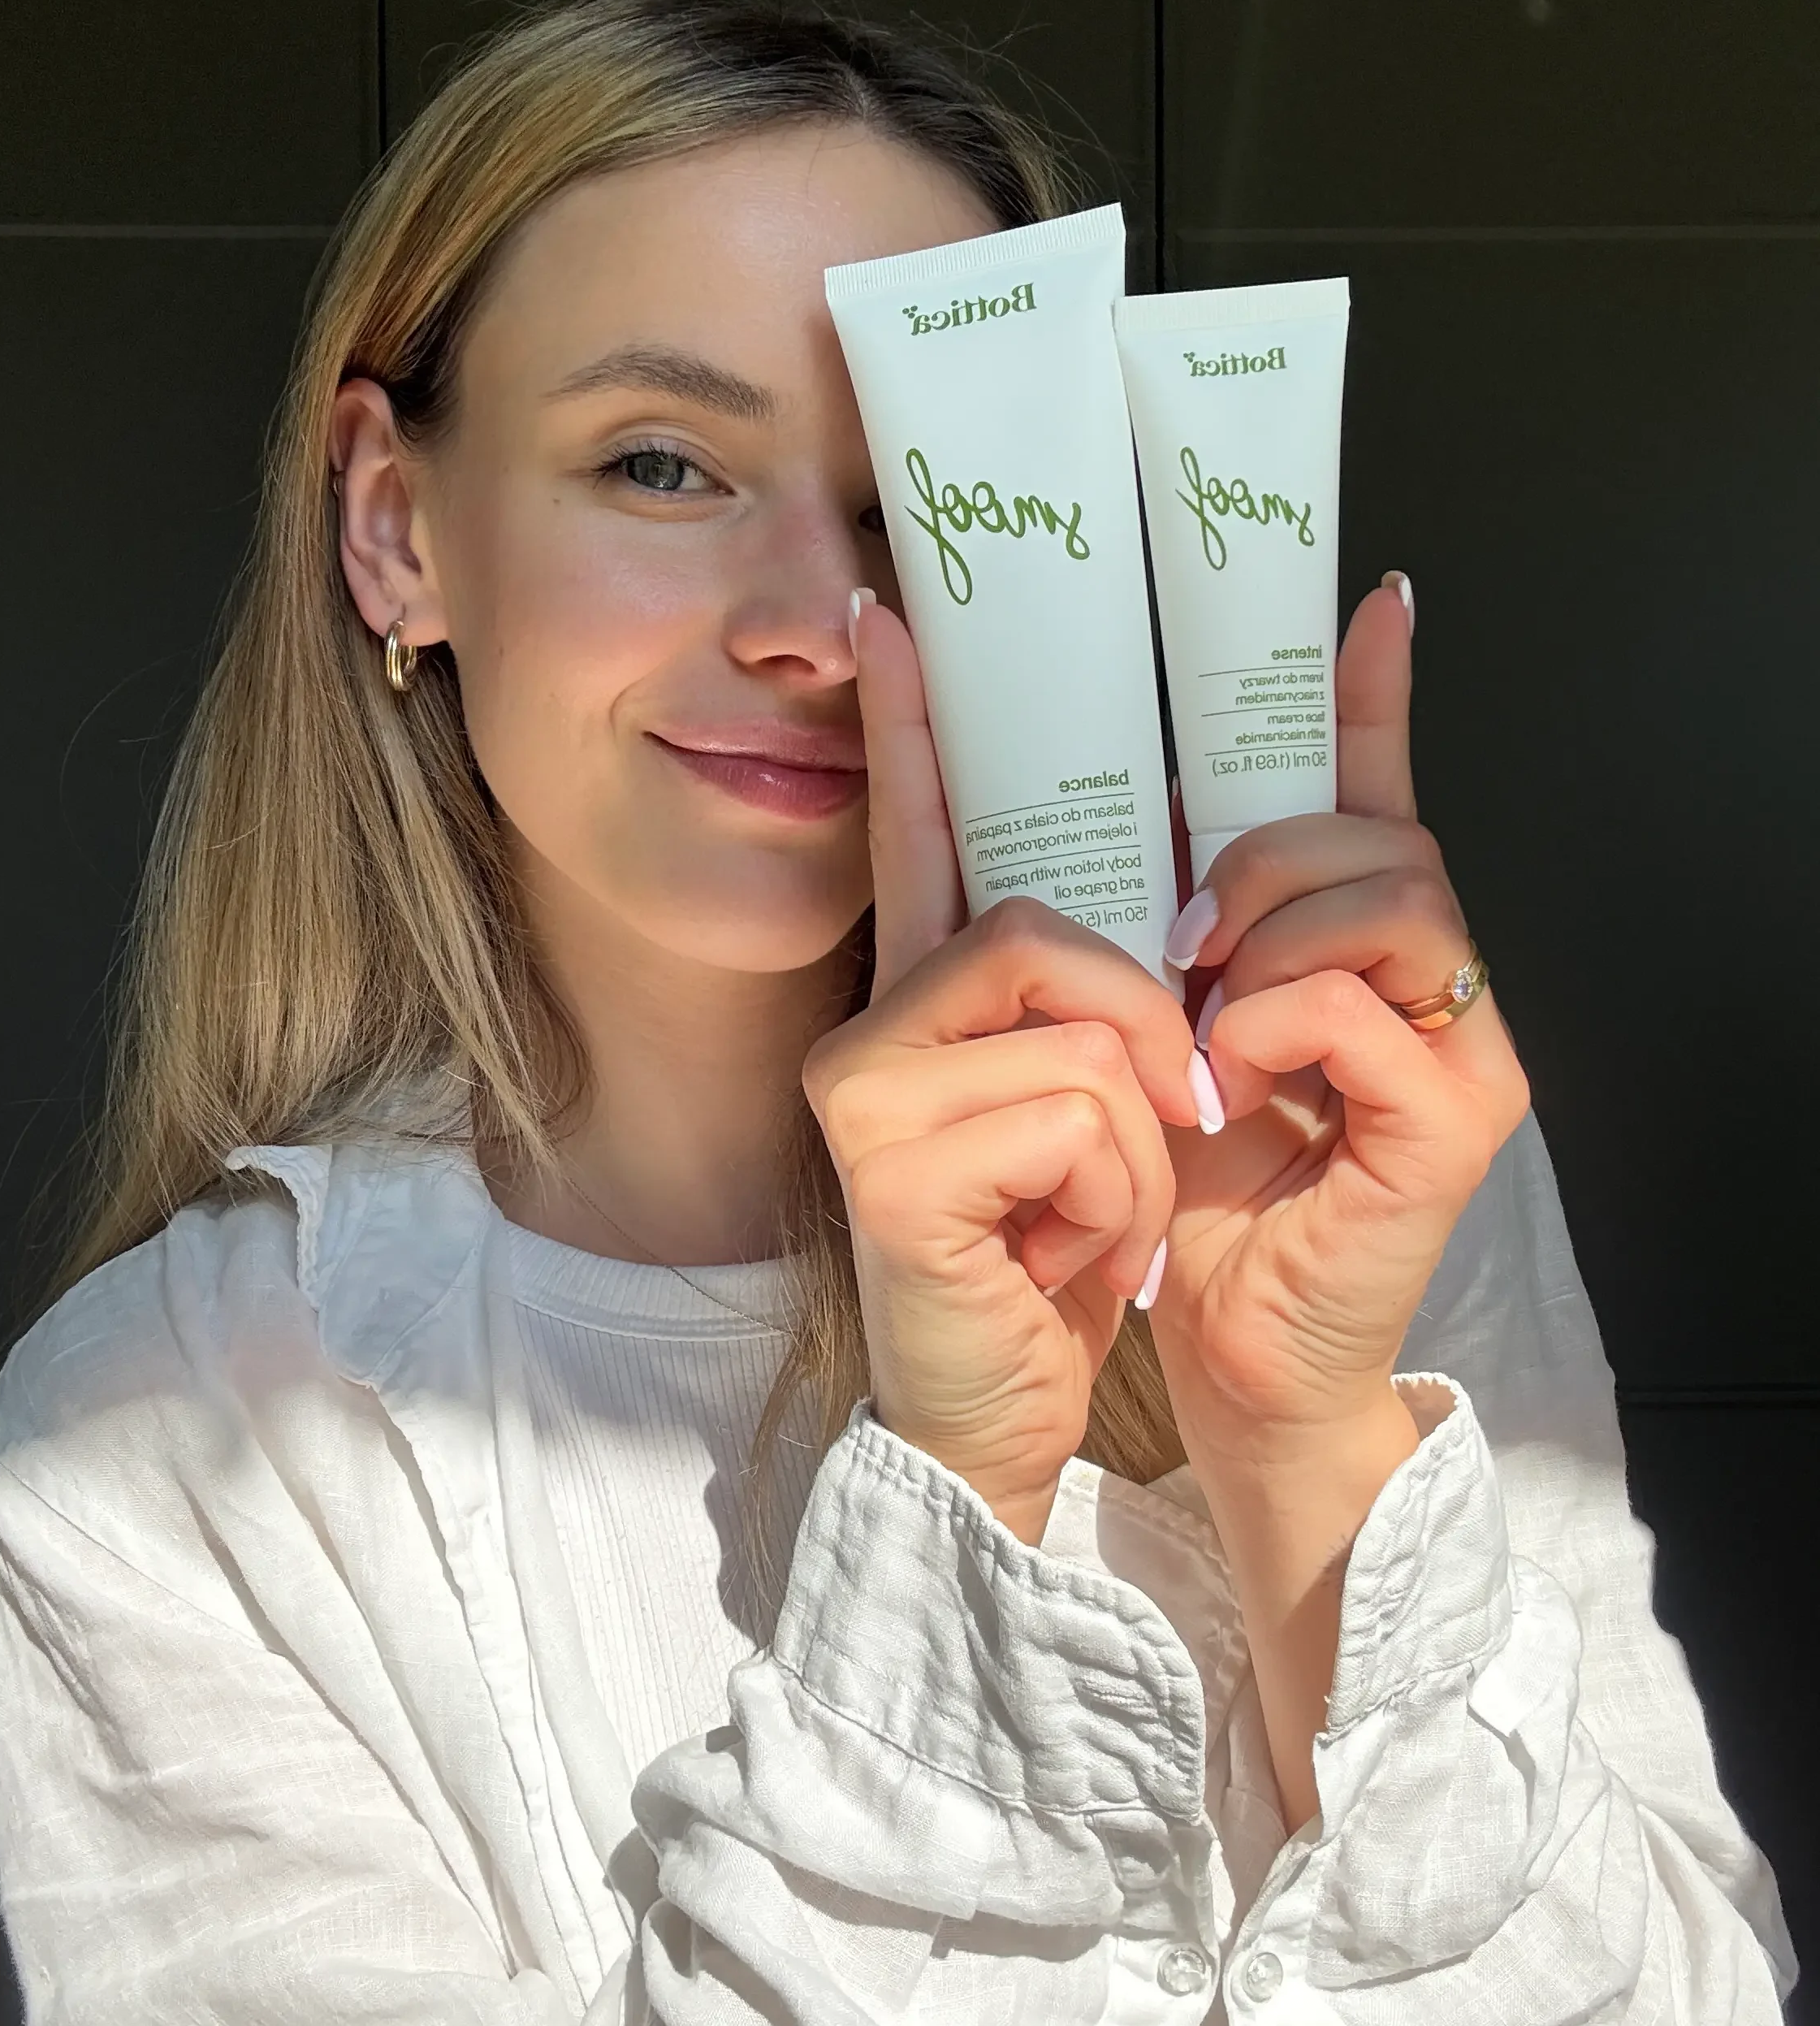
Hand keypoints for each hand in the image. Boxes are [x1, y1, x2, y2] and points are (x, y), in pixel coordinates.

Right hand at [802, 593, 1197, 1541]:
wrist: (997, 1415)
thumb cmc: (1049, 1261)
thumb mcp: (1097, 1111)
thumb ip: (1096, 1000)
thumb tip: (1156, 881)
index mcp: (927, 1002)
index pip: (920, 830)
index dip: (912, 721)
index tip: (892, 610)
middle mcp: (877, 1024)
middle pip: (1048, 928)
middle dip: (1145, 1033)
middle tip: (1149, 1127)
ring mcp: (868, 1088)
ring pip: (1087, 1030)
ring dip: (1142, 1143)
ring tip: (1096, 1213)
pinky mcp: (888, 1160)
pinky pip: (1081, 1115)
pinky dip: (1118, 1196)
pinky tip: (1064, 1250)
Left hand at [1146, 576, 1530, 1468]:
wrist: (1224, 1347)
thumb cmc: (1185, 1191)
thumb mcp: (1149, 1022)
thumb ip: (1153, 920)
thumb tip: (1103, 793)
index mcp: (1349, 947)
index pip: (1374, 791)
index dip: (1371, 696)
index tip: (1370, 600)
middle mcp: (1427, 982)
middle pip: (1382, 832)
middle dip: (1267, 850)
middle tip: (1184, 926)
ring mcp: (1457, 1047)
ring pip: (1393, 900)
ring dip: (1275, 935)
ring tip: (1203, 1008)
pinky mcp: (1455, 1120)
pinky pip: (1367, 1008)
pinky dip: (1277, 1029)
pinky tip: (1225, 1080)